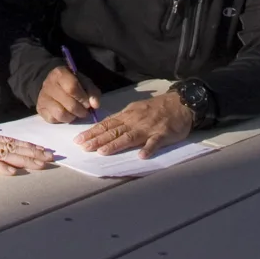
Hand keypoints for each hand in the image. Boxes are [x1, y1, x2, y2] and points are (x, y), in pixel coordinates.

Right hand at [36, 66, 101, 123]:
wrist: (53, 84)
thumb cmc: (72, 83)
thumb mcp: (84, 82)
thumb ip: (93, 92)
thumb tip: (95, 105)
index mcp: (60, 73)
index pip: (72, 87)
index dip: (83, 98)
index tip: (88, 102)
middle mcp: (48, 84)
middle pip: (69, 103)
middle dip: (80, 110)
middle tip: (84, 111)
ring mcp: (43, 97)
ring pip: (61, 114)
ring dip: (72, 117)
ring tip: (76, 113)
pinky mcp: (40, 109)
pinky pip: (53, 119)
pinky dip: (63, 120)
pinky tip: (66, 114)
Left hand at [74, 92, 192, 157]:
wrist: (180, 103)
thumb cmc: (157, 108)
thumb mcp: (136, 110)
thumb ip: (122, 119)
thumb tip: (106, 126)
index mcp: (127, 115)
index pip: (106, 124)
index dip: (92, 132)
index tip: (79, 139)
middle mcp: (135, 121)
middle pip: (114, 131)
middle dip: (97, 139)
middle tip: (83, 147)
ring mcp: (148, 128)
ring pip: (129, 137)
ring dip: (115, 144)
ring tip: (103, 152)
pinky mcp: (163, 134)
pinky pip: (155, 142)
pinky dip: (149, 148)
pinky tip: (142, 156)